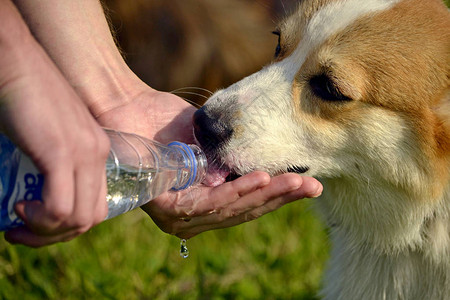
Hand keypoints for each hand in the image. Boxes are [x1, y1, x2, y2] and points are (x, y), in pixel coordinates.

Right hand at [0, 6, 109, 246]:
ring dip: (46, 232)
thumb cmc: (21, 96)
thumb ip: (51, 163)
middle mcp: (97, 154)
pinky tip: (19, 208)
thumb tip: (36, 194)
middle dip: (56, 235)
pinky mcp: (62, 152)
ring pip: (80, 219)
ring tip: (16, 223)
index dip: (67, 224)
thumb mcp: (45, 136)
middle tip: (21, 232)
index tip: (33, 223)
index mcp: (96, 151)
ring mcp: (84, 153)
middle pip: (92, 217)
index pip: (96, 204)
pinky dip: (40, 219)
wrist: (14, 62)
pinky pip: (60, 208)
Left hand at [96, 88, 322, 237]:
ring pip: (230, 210)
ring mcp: (177, 215)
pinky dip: (235, 191)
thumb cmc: (167, 123)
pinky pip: (208, 202)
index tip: (308, 185)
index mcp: (203, 201)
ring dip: (264, 194)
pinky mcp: (164, 207)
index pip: (246, 205)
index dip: (277, 196)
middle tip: (311, 186)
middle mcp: (191, 215)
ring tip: (292, 182)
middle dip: (279, 197)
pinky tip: (260, 179)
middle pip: (242, 212)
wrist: (128, 106)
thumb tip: (266, 170)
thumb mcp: (211, 144)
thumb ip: (234, 161)